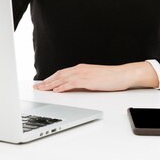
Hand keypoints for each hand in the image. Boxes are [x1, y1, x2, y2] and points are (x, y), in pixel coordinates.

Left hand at [33, 62, 158, 92]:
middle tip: (36, 87)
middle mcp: (80, 69)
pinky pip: (71, 83)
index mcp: (81, 68)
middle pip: (58, 75)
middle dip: (46, 81)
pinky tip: (56, 90)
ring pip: (62, 79)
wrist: (123, 74)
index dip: (51, 78)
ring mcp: (83, 74)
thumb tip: (73, 88)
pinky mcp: (87, 80)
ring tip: (41, 89)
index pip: (61, 73)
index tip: (42, 83)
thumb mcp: (94, 79)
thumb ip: (82, 81)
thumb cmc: (111, 77)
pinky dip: (62, 87)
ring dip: (50, 84)